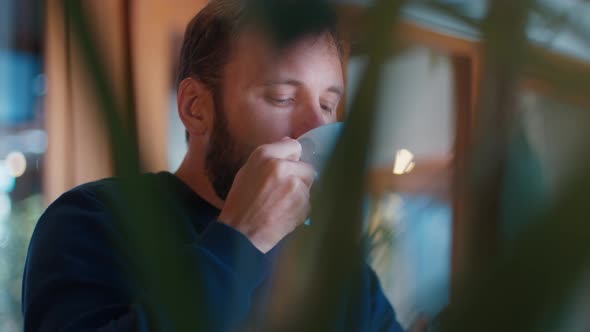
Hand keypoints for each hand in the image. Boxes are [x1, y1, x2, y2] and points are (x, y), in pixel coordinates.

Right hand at [218, 138, 314, 252]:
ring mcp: (295, 186)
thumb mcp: (247, 171)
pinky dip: (299, 208)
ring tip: (280, 205)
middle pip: (307, 167)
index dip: (292, 158)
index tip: (288, 167)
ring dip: (299, 194)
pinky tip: (283, 214)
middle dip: (299, 177)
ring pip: (308, 186)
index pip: (294, 146)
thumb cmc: (240, 202)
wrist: (241, 233)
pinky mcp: (303, 204)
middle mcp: (282, 167)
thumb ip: (269, 156)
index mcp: (265, 156)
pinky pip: (307, 202)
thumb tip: (289, 143)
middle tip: (283, 191)